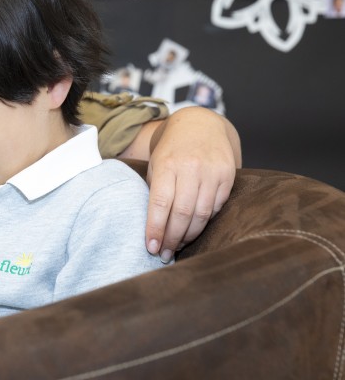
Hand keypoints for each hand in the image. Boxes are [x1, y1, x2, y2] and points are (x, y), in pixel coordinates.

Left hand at [143, 107, 240, 260]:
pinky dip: (205, 222)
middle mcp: (191, 167)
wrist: (200, 125)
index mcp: (167, 164)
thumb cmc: (172, 151)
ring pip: (201, 213)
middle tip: (164, 254)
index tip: (151, 247)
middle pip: (182, 212)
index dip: (155, 228)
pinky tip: (194, 229)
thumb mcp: (156, 165)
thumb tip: (154, 229)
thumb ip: (155, 192)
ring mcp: (212, 171)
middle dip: (172, 238)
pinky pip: (216, 207)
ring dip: (189, 235)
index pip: (160, 202)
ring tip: (177, 246)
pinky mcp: (228, 176)